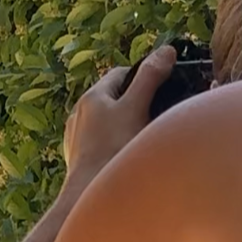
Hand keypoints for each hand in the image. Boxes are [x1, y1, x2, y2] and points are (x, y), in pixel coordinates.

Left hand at [62, 46, 175, 183]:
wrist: (89, 191)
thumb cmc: (113, 148)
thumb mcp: (135, 108)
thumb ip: (150, 79)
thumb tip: (166, 50)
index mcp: (91, 97)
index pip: (120, 74)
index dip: (143, 76)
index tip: (161, 86)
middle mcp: (78, 112)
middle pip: (112, 96)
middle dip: (133, 100)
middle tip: (155, 111)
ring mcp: (75, 134)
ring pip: (104, 119)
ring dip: (122, 121)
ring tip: (141, 134)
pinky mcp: (76, 155)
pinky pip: (98, 140)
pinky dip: (112, 140)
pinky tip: (124, 152)